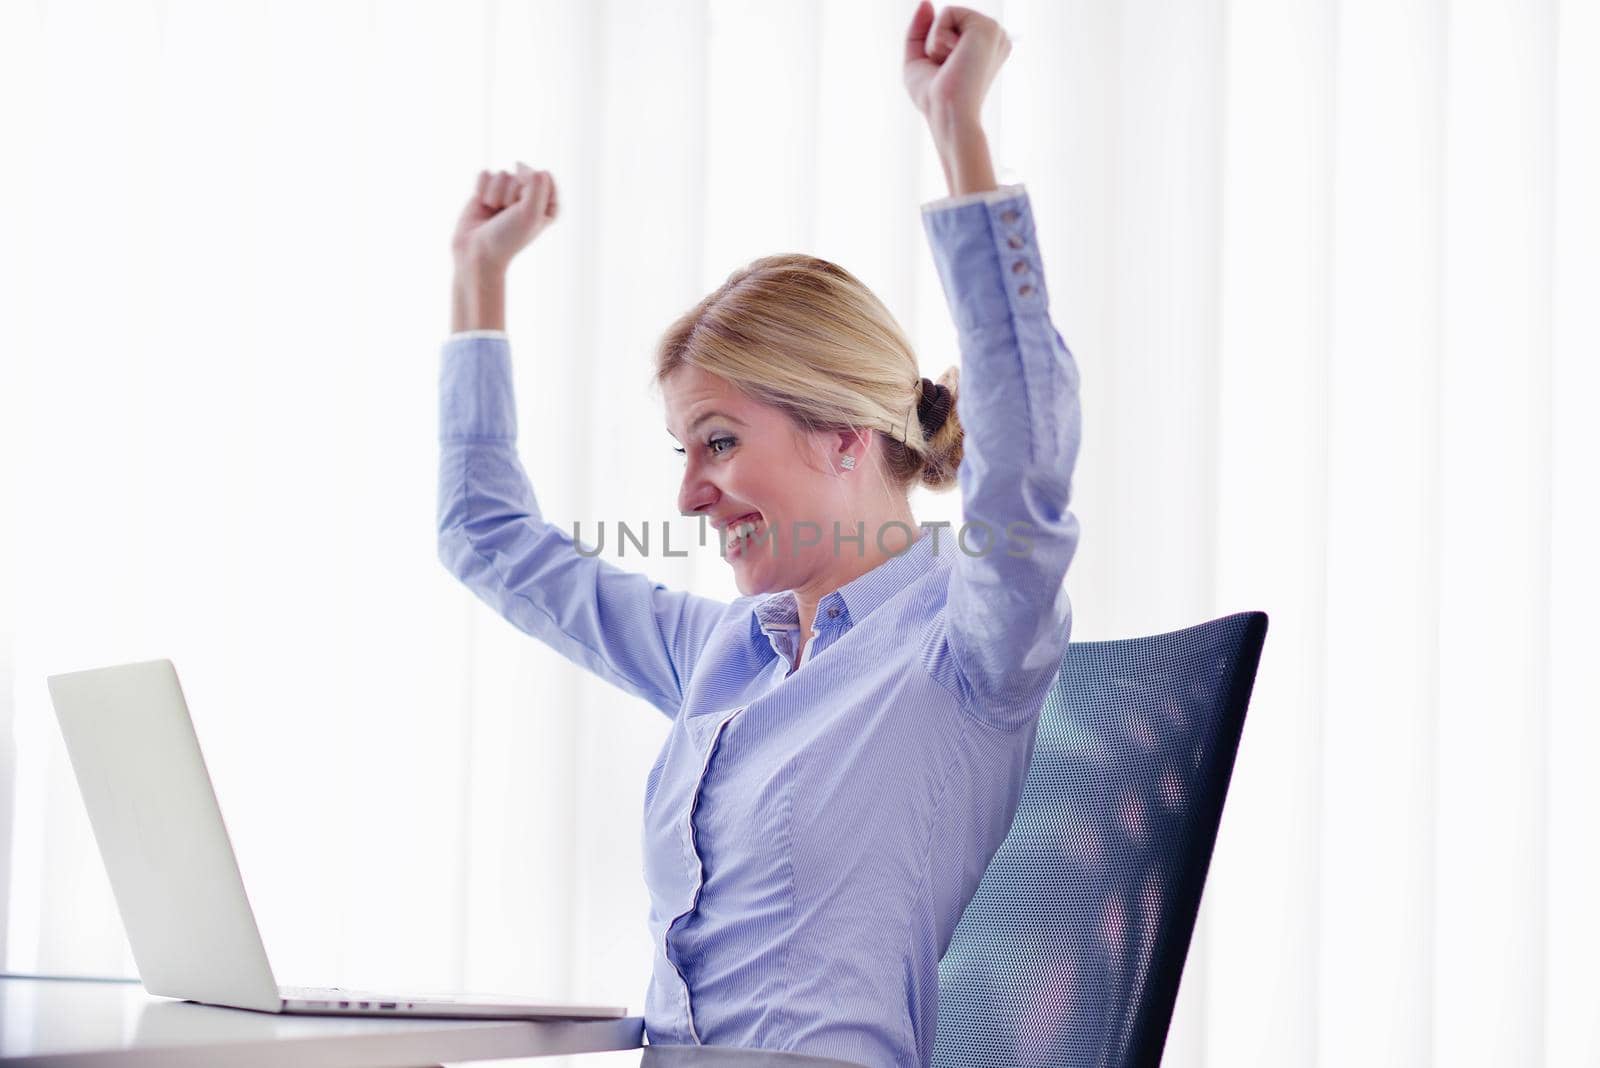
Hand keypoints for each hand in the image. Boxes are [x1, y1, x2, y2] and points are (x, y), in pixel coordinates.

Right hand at [450, 163, 558, 272]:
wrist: (477, 252)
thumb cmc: (507, 238)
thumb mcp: (531, 213)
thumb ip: (536, 184)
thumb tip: (520, 165)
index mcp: (548, 204)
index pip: (543, 177)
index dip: (530, 192)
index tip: (523, 211)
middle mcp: (530, 197)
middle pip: (521, 174)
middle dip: (511, 195)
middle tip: (506, 216)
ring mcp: (508, 193)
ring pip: (502, 174)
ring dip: (495, 195)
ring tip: (495, 214)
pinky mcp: (488, 190)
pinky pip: (485, 174)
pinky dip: (481, 190)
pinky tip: (483, 206)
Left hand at [902, 2, 1011, 128]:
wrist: (948, 114)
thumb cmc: (934, 98)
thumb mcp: (918, 60)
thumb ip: (919, 28)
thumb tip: (926, 1)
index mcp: (983, 48)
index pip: (947, 28)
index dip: (933, 47)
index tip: (945, 72)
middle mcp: (993, 39)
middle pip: (946, 18)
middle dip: (933, 42)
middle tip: (946, 69)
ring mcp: (994, 32)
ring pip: (947, 14)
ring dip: (936, 42)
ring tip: (951, 64)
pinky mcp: (988, 27)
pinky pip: (948, 12)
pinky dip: (939, 36)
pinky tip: (954, 57)